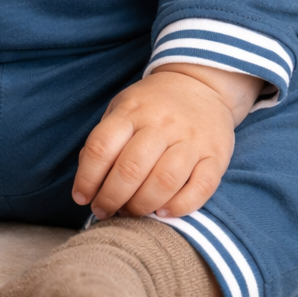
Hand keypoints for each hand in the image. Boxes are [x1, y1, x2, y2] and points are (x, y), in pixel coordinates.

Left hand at [72, 64, 261, 219]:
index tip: (81, 198)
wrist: (201, 83)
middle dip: (111, 198)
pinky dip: (180, 206)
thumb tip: (87, 180)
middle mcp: (162, 123)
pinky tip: (163, 212)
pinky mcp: (216, 156)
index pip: (101, 147)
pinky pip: (201, 188)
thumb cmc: (153, 105)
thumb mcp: (122, 108)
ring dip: (142, 206)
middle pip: (131, 169)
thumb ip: (104, 140)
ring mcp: (191, 139)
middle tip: (105, 211)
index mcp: (132, 111)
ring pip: (164, 181)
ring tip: (132, 213)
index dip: (86, 178)